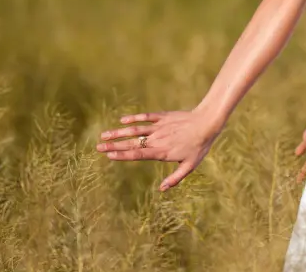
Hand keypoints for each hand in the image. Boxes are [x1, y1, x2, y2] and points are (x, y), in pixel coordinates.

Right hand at [96, 109, 221, 190]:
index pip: (138, 154)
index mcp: (161, 152)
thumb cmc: (199, 147)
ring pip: (135, 129)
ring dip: (119, 132)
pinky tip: (123, 120)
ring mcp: (159, 126)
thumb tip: (161, 190)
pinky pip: (146, 117)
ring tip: (105, 134)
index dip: (122, 155)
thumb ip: (175, 178)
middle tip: (98, 147)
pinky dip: (134, 118)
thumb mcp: (190, 166)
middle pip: (132, 143)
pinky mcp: (163, 116)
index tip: (108, 156)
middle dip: (114, 145)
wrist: (207, 123)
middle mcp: (157, 139)